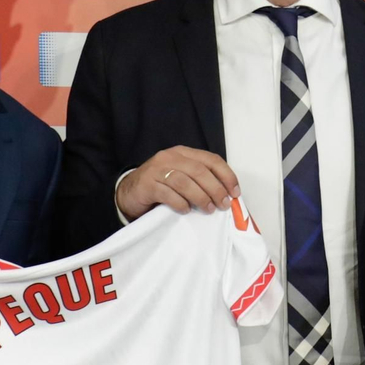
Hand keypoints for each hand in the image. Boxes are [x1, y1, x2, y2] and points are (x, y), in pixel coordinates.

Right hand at [117, 146, 239, 219]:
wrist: (129, 192)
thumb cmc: (161, 187)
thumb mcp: (182, 178)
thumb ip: (201, 181)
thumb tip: (227, 195)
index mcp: (183, 153)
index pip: (211, 160)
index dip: (227, 175)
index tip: (235, 192)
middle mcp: (170, 157)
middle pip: (200, 171)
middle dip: (216, 189)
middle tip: (223, 204)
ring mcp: (157, 170)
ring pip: (185, 182)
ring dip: (201, 197)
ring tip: (208, 209)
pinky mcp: (147, 184)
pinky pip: (168, 194)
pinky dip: (180, 204)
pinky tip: (186, 211)